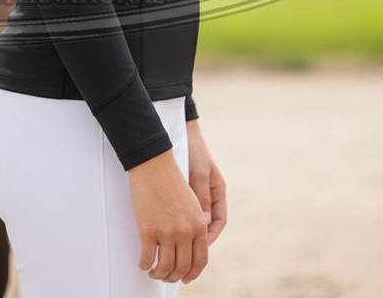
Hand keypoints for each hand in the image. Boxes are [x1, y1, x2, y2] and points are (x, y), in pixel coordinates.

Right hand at [128, 149, 208, 283]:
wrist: (153, 163)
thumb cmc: (170, 179)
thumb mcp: (192, 202)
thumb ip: (196, 224)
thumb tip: (193, 248)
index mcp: (199, 224)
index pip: (201, 260)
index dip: (193, 274)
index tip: (185, 278)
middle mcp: (186, 231)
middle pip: (183, 268)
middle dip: (174, 277)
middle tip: (166, 276)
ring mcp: (167, 232)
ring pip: (164, 267)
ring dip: (158, 274)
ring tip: (153, 272)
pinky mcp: (148, 230)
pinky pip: (147, 258)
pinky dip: (144, 265)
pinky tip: (143, 264)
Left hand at [185, 118, 226, 251]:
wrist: (180, 130)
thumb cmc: (192, 149)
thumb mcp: (198, 172)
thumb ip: (201, 195)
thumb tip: (204, 223)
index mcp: (217, 192)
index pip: (219, 221)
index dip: (211, 237)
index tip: (200, 248)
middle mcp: (208, 195)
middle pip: (206, 225)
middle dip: (196, 242)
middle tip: (183, 252)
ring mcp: (196, 192)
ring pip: (193, 220)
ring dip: (185, 233)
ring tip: (172, 244)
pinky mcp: (182, 190)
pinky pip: (182, 210)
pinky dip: (175, 220)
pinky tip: (164, 226)